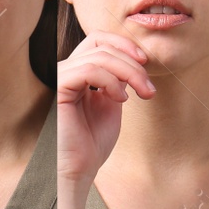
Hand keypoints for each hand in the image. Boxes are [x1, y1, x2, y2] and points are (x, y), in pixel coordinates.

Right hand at [57, 31, 152, 208]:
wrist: (81, 168)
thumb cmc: (94, 140)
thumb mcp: (114, 102)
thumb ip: (120, 79)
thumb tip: (134, 60)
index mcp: (79, 72)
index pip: (98, 40)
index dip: (123, 44)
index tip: (145, 62)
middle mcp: (67, 71)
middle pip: (102, 45)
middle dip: (132, 63)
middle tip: (149, 88)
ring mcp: (61, 78)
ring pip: (98, 56)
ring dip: (128, 72)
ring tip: (142, 94)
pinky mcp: (59, 89)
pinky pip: (87, 70)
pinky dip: (110, 81)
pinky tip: (120, 99)